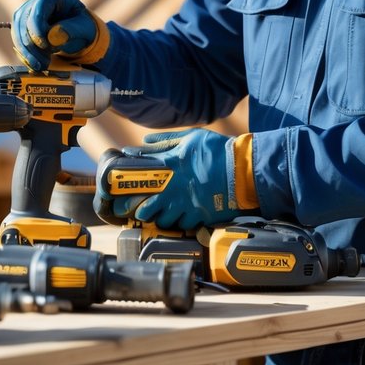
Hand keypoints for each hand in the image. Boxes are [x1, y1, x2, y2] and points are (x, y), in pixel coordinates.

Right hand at [11, 0, 109, 70]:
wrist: (77, 30)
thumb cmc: (81, 25)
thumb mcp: (84, 27)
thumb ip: (72, 30)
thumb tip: (54, 37)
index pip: (37, 11)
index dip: (38, 29)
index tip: (46, 46)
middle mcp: (33, 3)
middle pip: (23, 23)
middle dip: (32, 46)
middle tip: (44, 63)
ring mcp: (25, 15)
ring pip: (18, 34)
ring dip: (27, 53)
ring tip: (41, 66)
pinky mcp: (21, 28)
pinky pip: (18, 41)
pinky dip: (25, 54)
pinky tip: (35, 64)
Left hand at [112, 128, 256, 229]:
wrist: (243, 170)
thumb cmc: (217, 150)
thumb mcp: (191, 138)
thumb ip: (165, 141)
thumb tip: (144, 142)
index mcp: (170, 166)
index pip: (140, 178)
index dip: (128, 185)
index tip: (121, 189)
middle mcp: (175, 188)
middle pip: (146, 207)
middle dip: (138, 210)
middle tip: (137, 208)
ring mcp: (187, 205)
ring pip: (162, 221)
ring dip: (159, 218)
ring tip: (160, 213)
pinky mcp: (200, 216)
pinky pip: (182, 226)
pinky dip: (178, 223)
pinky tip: (179, 216)